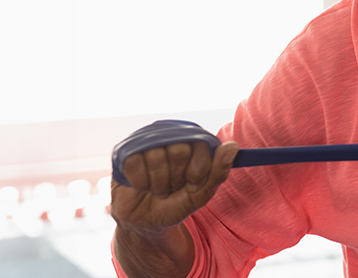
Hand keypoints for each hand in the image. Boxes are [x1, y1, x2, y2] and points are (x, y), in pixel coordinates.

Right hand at [110, 141, 239, 236]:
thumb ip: (218, 171)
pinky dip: (141, 182)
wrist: (148, 221)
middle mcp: (170, 137)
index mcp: (191, 143)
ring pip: (156, 156)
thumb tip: (232, 146)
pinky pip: (136, 163)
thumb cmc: (176, 203)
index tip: (192, 185)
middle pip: (179, 149)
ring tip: (158, 189)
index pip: (202, 144)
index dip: (198, 170)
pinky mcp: (125, 153)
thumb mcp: (201, 193)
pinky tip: (141, 186)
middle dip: (177, 178)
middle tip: (172, 187)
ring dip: (158, 183)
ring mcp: (147, 143)